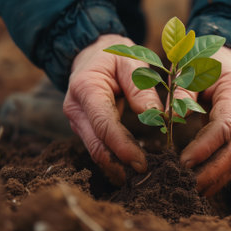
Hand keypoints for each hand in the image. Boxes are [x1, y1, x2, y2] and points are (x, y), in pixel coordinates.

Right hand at [63, 34, 162, 184]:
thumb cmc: (114, 55)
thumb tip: (154, 116)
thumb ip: (140, 87)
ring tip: (143, 177)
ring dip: (118, 167)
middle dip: (120, 165)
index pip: (103, 125)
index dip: (122, 147)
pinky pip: (98, 148)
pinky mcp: (85, 128)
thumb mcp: (130, 61)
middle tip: (147, 177)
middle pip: (96, 146)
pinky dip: (114, 160)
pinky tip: (131, 169)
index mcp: (85, 89)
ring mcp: (78, 121)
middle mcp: (76, 110)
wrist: (92, 53)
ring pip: (96, 151)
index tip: (142, 163)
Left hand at [178, 46, 230, 195]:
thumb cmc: (209, 61)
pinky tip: (203, 185)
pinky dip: (220, 173)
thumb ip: (183, 94)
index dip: (205, 147)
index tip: (183, 162)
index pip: (224, 126)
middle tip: (186, 184)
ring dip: (216, 178)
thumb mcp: (193, 69)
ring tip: (192, 191)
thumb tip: (169, 119)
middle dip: (212, 171)